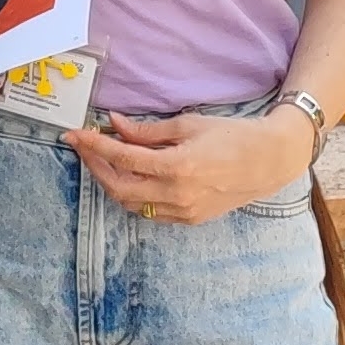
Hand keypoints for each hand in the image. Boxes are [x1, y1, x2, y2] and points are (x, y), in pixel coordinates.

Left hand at [68, 106, 312, 225]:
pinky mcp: (189, 220)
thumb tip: (115, 124)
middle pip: (119, 187)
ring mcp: (183, 212)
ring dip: (111, 183)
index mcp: (177, 167)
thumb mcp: (188, 125)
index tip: (74, 135)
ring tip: (103, 160)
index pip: (122, 159)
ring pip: (131, 204)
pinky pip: (150, 211)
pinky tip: (130, 177)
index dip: (94, 146)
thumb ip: (148, 130)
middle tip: (84, 147)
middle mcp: (177, 195)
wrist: (269, 161)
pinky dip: (133, 195)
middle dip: (96, 166)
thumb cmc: (232, 136)